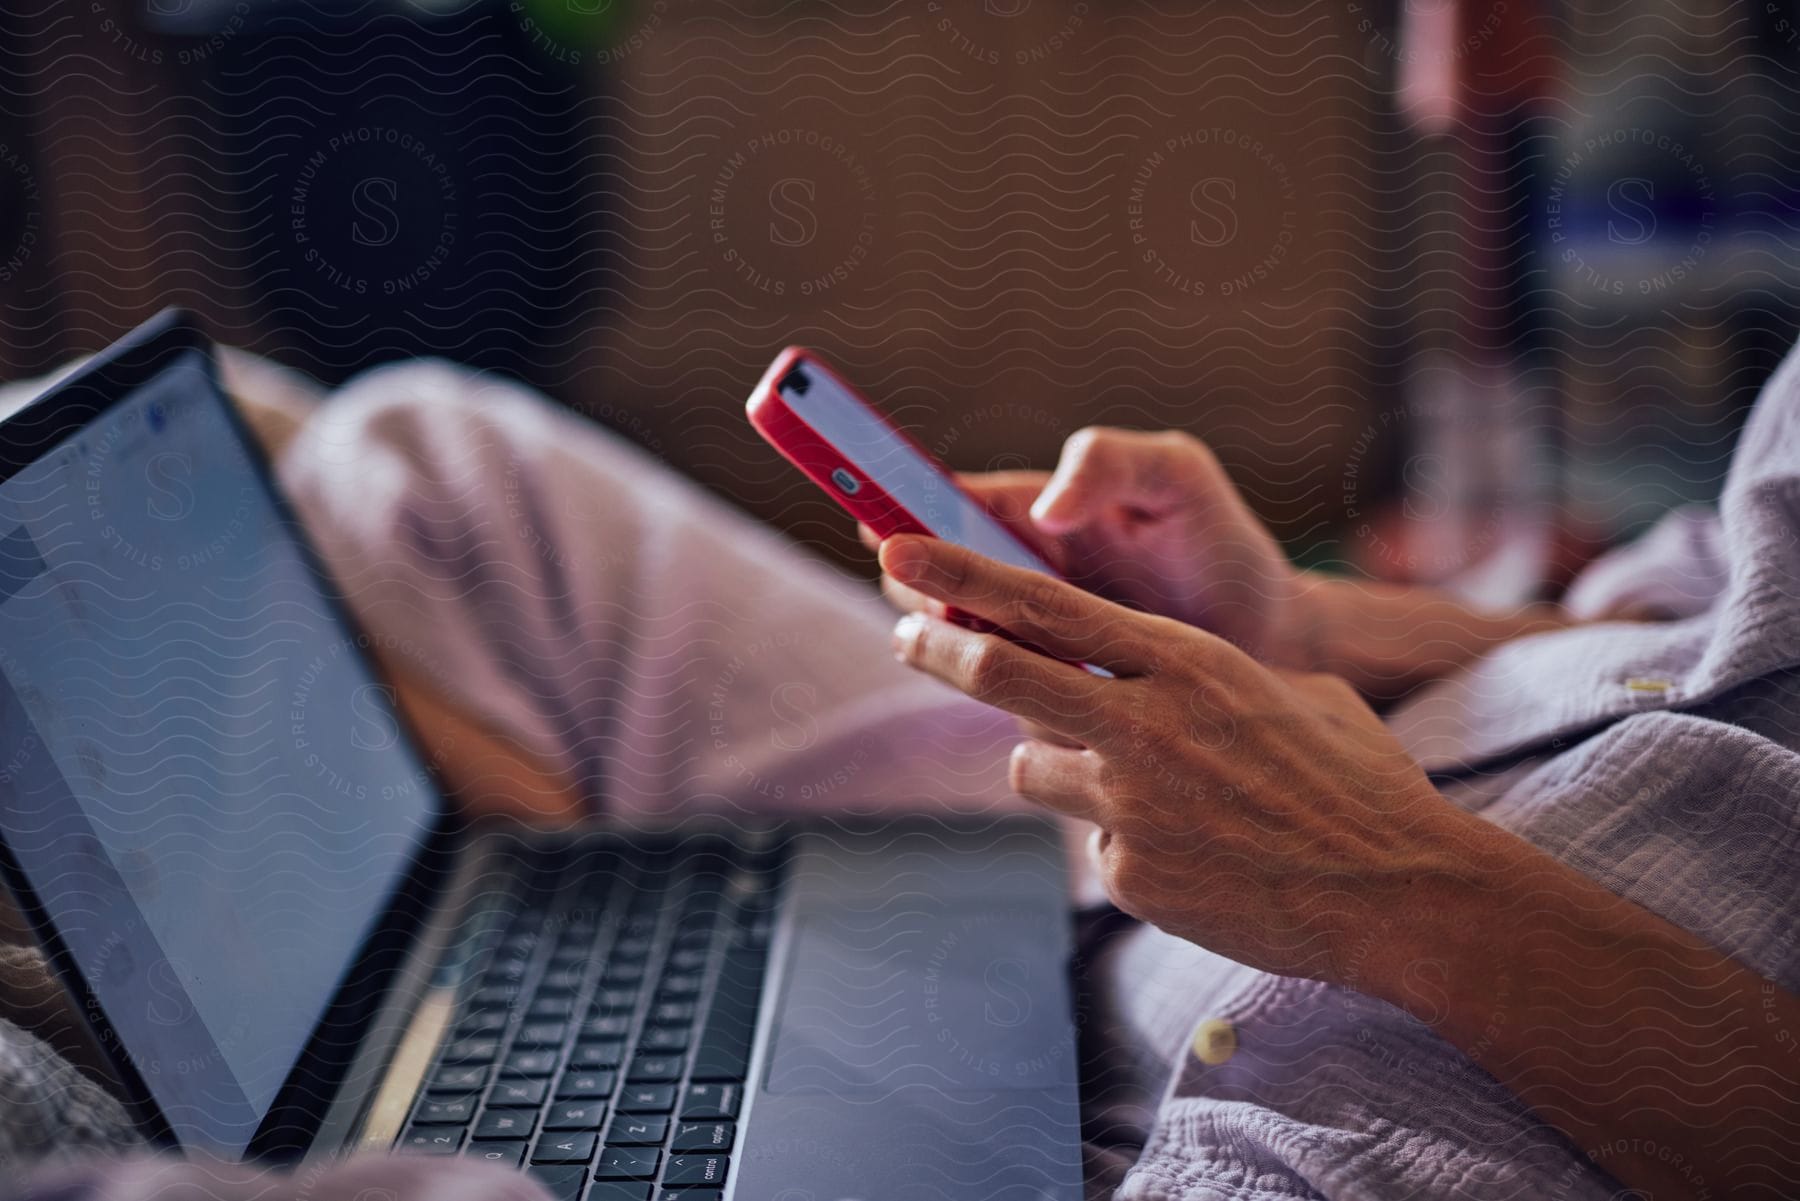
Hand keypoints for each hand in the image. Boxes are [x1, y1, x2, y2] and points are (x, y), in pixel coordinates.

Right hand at [867, 429, 1305, 662]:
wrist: (1276, 639)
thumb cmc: (1222, 545)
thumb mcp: (1177, 480)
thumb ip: (1111, 464)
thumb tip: (1044, 507)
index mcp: (1037, 510)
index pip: (954, 502)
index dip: (908, 509)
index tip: (879, 523)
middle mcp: (1023, 571)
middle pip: (939, 568)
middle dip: (917, 576)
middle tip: (925, 592)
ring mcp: (1033, 633)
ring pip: (961, 630)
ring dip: (947, 633)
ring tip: (962, 636)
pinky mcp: (1053, 687)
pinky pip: (1002, 685)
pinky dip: (992, 684)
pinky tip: (1005, 688)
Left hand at [879, 533, 1499, 985]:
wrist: (1399, 891)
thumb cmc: (1356, 780)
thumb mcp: (1284, 692)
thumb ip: (1197, 678)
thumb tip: (1141, 674)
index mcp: (1185, 660)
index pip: (1043, 604)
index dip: (960, 575)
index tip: (900, 551)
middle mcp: (1143, 723)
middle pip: (1001, 673)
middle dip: (938, 647)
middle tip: (903, 631)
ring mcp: (1130, 803)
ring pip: (1034, 767)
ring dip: (1055, 763)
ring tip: (1134, 782)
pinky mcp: (1129, 873)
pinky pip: (1095, 843)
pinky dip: (1126, 841)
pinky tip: (1195, 856)